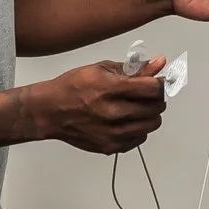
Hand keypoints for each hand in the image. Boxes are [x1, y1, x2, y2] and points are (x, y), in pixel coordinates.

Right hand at [35, 58, 166, 153]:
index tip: (156, 82)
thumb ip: (133, 68)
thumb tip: (159, 63)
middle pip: (156, 107)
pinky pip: (140, 138)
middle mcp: (113, 113)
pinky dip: (138, 128)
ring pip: (152, 124)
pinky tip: (127, 120)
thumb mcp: (101, 69)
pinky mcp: (111, 146)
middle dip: (155, 98)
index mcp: (110, 89)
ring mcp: (113, 133)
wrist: (50, 112)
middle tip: (146, 94)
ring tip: (137, 107)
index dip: (159, 83)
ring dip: (150, 114)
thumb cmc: (73, 87)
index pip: (153, 88)